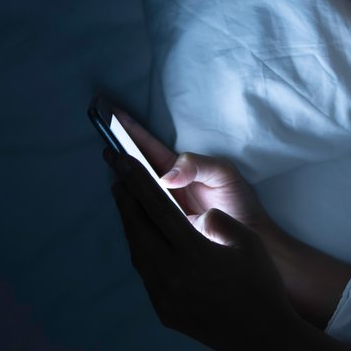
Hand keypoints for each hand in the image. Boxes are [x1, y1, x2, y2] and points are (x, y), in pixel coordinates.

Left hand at [105, 147, 301, 350]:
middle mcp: (173, 275)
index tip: (124, 163)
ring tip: (127, 205)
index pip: (158, 208)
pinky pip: (145, 274)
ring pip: (138, 253)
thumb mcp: (246, 242)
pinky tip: (144, 241)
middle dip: (126, 200)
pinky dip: (140, 251)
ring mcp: (165, 297)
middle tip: (118, 177)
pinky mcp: (164, 312)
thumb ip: (218, 220)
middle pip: (139, 229)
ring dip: (130, 226)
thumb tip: (198, 215)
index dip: (139, 182)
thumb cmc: (261, 284)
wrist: (261, 337)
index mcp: (194, 252)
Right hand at [110, 105, 274, 235]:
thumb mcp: (222, 174)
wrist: (249, 237)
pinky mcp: (162, 227)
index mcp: (179, 168)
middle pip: (135, 164)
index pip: (149, 146)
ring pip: (134, 188)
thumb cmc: (237, 202)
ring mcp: (161, 206)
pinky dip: (127, 204)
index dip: (132, 130)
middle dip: (118, 148)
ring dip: (119, 174)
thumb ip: (197, 166)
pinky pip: (140, 214)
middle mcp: (165, 185)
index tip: (114, 113)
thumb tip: (167, 177)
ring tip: (107, 156)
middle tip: (101, 132)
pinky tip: (118, 195)